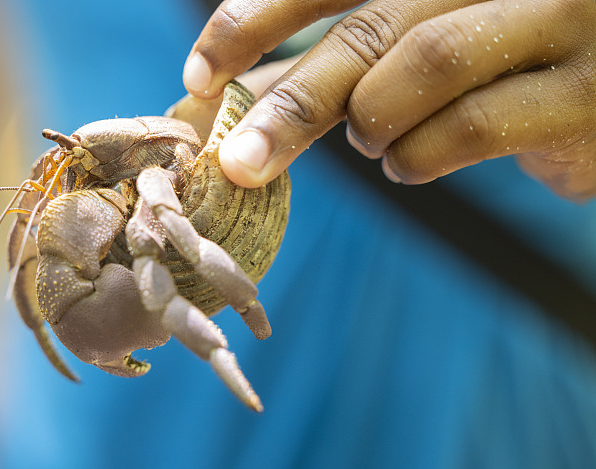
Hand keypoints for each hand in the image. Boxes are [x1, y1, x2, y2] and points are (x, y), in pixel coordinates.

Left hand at [183, 0, 595, 199]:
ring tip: (371, 143)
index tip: (200, 75)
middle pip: (368, 28)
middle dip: (293, 103)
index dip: (254, 19)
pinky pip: (470, 126)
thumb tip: (215, 102)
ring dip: (373, 124)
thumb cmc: (483, 64)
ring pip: (424, 67)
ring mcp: (557, 15)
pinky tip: (409, 163)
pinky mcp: (584, 91)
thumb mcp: (401, 45)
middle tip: (240, 160)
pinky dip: (418, 157)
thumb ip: (322, 64)